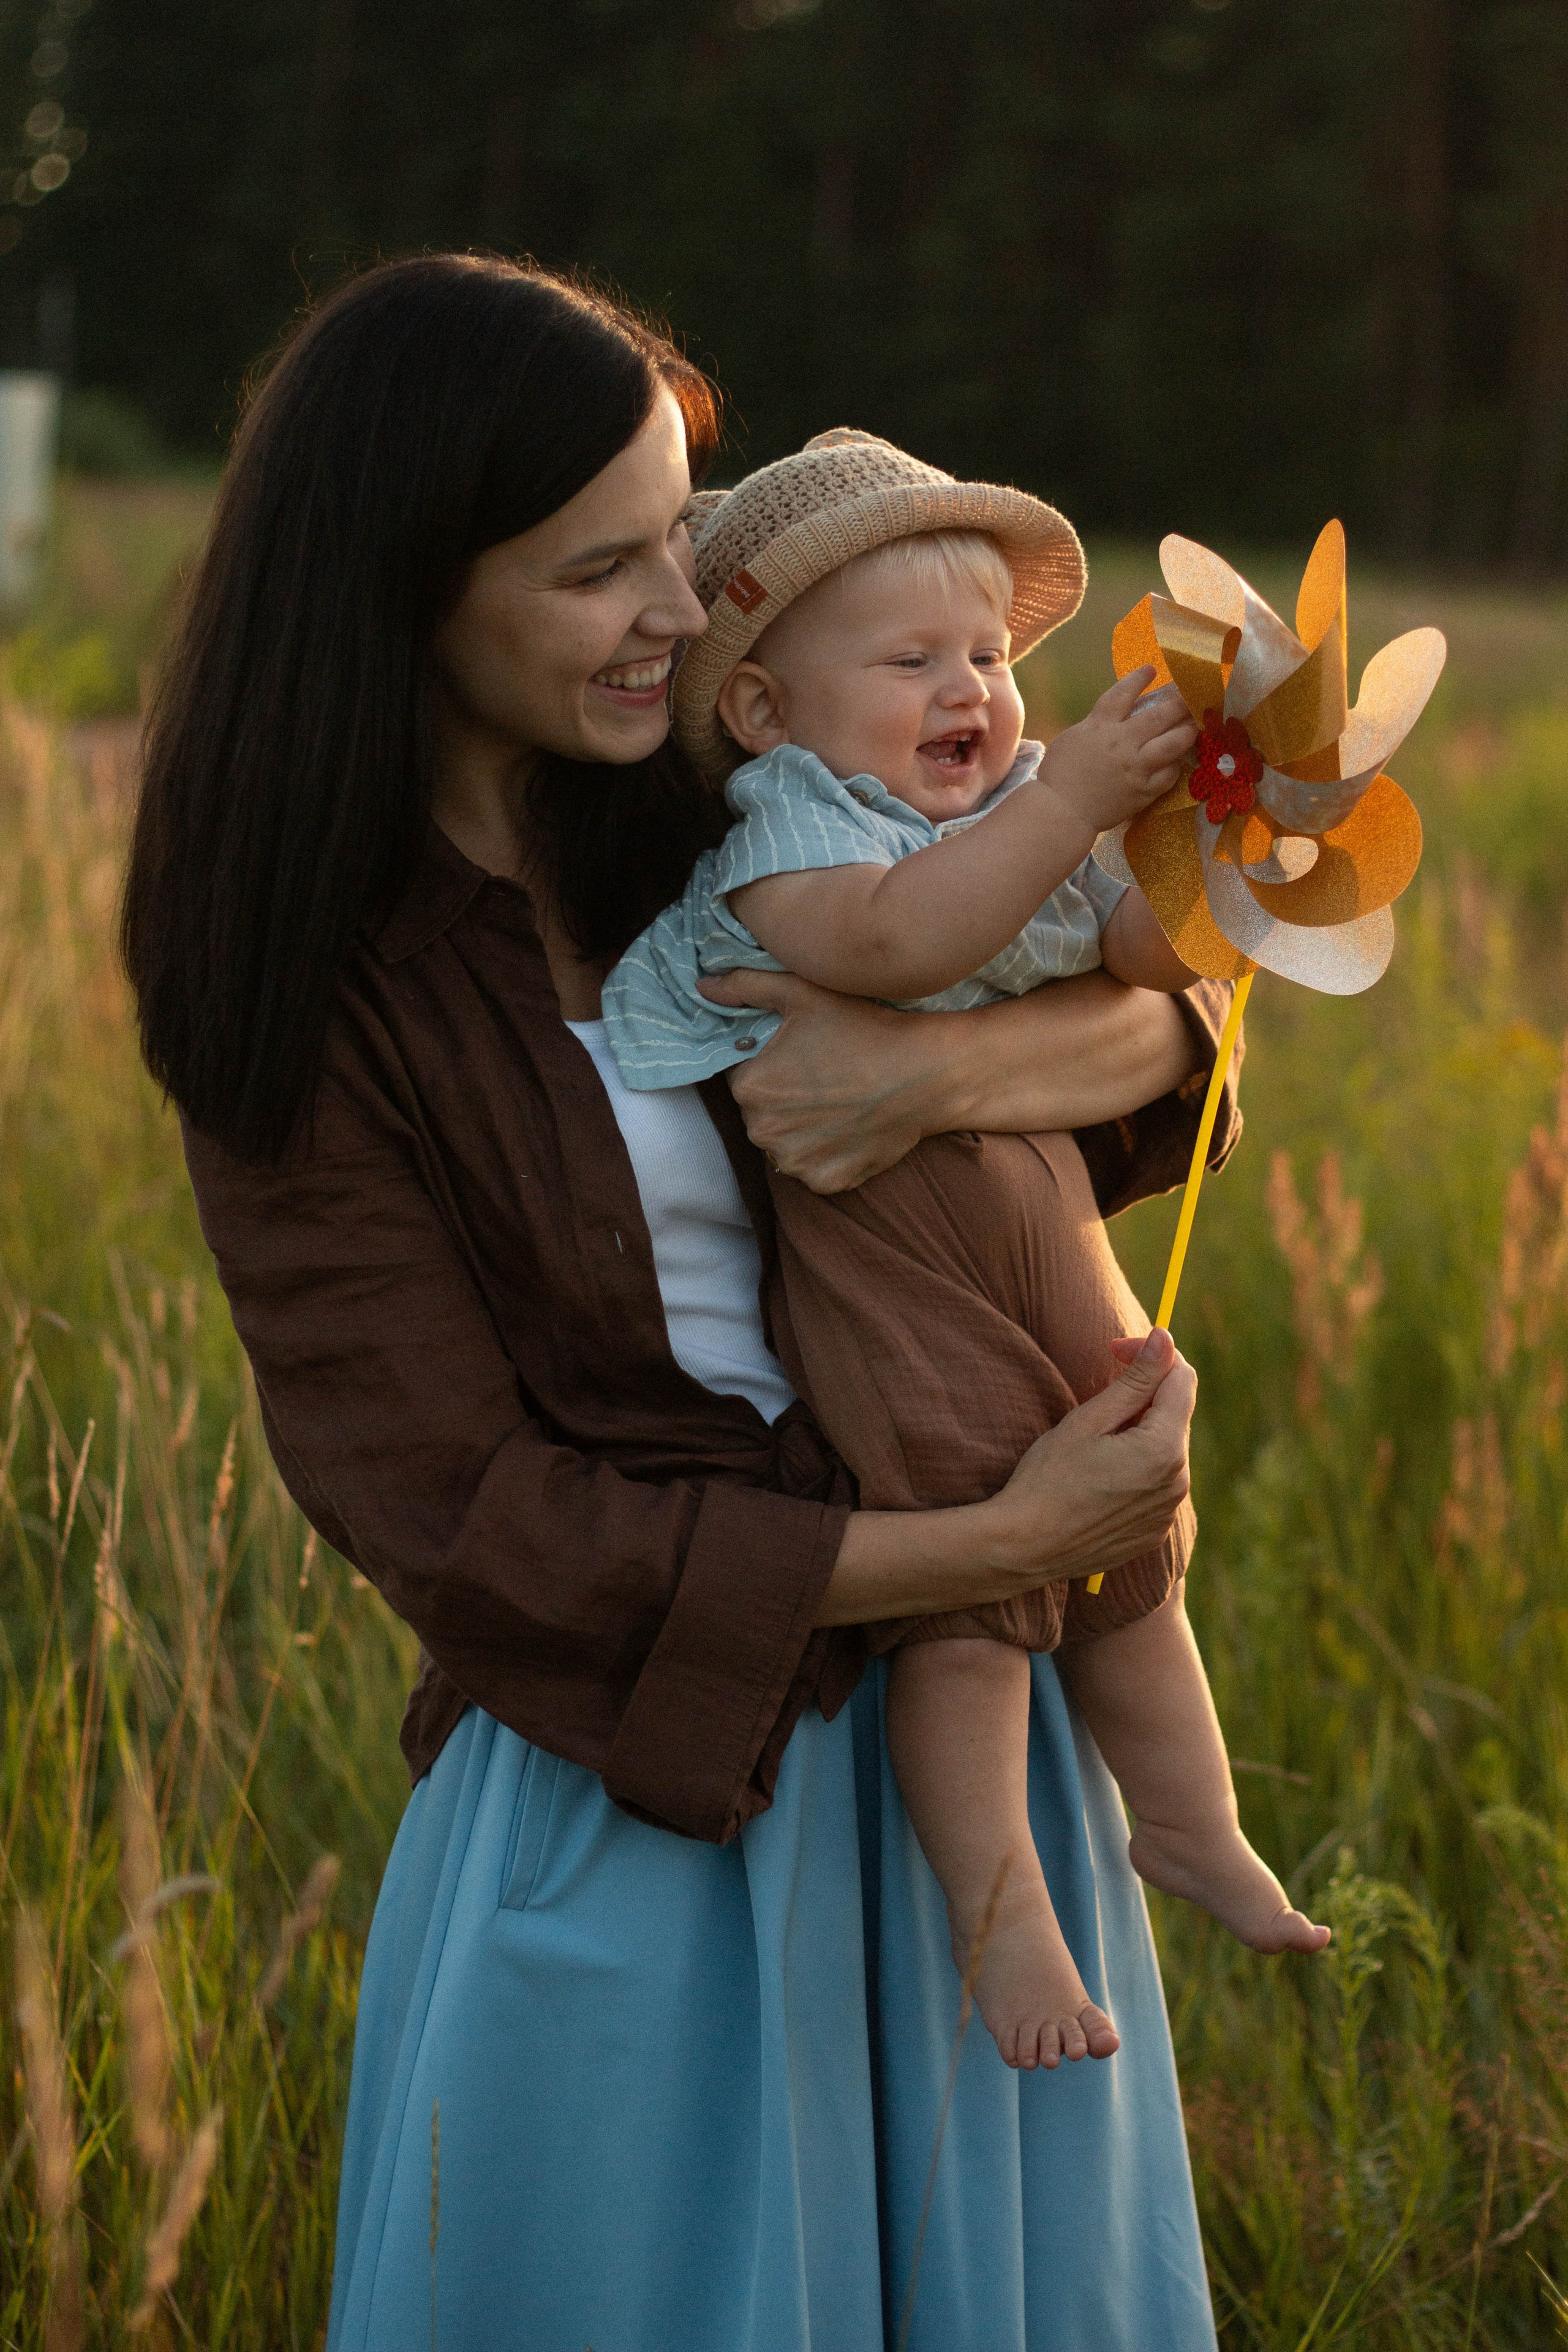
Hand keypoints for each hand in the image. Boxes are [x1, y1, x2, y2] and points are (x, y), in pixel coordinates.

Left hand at [698, 968, 946, 1191]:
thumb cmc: (864, 1029)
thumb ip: (745, 986)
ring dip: (802, 1129)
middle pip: (761, 1113)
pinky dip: (827, 1154)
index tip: (801, 1055)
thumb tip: (702, 987)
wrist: (926, 1074)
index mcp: (749, 1087)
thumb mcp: (802, 993)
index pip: (742, 1077)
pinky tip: (850, 1128)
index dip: (769, 1064)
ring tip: (839, 1102)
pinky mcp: (826, 1182)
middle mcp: (763, 1132)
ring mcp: (795, 1162)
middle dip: (783, 1098)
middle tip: (826, 1076)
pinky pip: (814, 1169)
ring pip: (786, 1143)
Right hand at [988, 1328, 1194, 1585]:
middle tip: (1095, 1399)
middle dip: (1144, 1396)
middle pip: (1175, 1415)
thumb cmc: (1047, 1479)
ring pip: (1166, 1450)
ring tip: (1093, 1445)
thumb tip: (1165, 1337)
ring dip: (1140, 1433)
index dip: (1152, 1355)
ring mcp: (1168, 1511)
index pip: (1181, 1379)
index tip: (1115, 1351)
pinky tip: (1098, 1477)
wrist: (1024, 1548)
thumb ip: (1135, 1379)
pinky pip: (1157, 1484)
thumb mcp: (1089, 1420)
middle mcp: (1178, 1482)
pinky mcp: (1154, 1531)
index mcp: (1164, 1449)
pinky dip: (1137, 1469)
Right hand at [1038, 668, 1196, 839]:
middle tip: (1191, 695)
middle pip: (1160, 715)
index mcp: (1099, 726)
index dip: (1138, 679)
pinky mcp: (1142, 791)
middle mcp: (1121, 743)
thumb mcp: (1073, 738)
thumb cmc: (1059, 775)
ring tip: (1193, 726)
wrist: (1060, 813)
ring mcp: (1135, 767)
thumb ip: (1096, 724)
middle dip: (1180, 701)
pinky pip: (1168, 775)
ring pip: (1173, 743)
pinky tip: (1174, 762)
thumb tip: (1117, 714)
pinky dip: (1173, 767)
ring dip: (1187, 731)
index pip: (1123, 693)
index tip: (1151, 669)